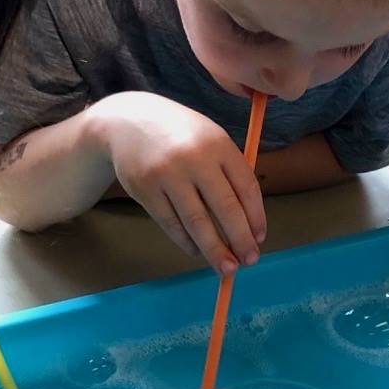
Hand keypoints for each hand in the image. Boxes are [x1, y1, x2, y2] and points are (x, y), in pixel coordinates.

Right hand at [92, 94, 265, 273]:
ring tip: (227, 267)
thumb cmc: (180, 135)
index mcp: (219, 144)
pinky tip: (197, 251)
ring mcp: (168, 175)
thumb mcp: (210, 139)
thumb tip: (247, 221)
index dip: (256, 217)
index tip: (260, 239)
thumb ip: (229, 171)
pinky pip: (171, 223)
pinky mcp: (145, 190)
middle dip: (240, 239)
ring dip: (214, 249)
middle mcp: (195, 158)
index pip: (246, 187)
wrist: (128, 121)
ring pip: (197, 222)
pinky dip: (186, 241)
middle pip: (225, 208)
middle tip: (250, 261)